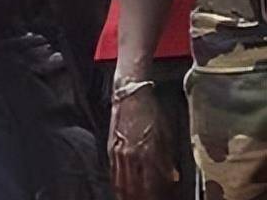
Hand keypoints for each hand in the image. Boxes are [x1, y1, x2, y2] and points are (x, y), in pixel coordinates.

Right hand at [110, 85, 178, 199]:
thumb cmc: (153, 113)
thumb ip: (167, 160)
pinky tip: (124, 191)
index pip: (152, 188)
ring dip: (129, 197)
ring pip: (121, 185)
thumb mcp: (168, 136)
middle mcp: (129, 157)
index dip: (160, 197)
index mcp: (146, 154)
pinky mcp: (110, 149)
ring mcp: (117, 154)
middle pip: (133, 191)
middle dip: (143, 199)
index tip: (168, 199)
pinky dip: (119, 186)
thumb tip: (172, 179)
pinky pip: (114, 174)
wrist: (131, 94)